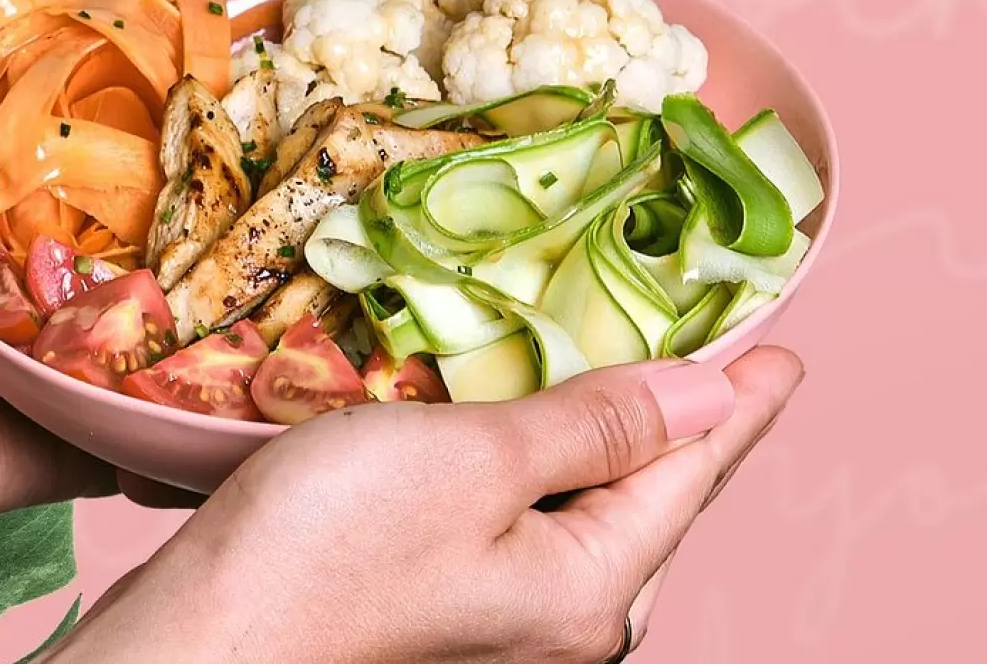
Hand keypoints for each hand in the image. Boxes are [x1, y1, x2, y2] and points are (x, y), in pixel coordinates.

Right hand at [43, 347, 801, 662]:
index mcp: (589, 590)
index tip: (782, 352)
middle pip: (649, 503)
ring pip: (586, 510)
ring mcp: (503, 617)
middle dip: (686, 427)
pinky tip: (530, 427)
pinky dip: (543, 462)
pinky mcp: (448, 599)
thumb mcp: (478, 462)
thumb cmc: (329, 546)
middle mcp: (561, 617)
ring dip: (610, 438)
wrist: (205, 639)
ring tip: (634, 376)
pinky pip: (528, 521)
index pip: (692, 475)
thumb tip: (706, 394)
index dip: (739, 406)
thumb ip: (597, 425)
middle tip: (712, 351)